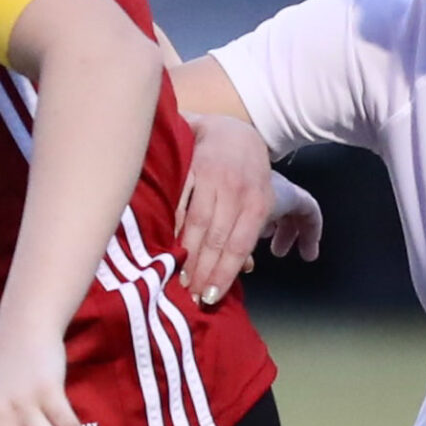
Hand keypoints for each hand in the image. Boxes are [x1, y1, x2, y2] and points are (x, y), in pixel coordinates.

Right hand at [176, 113, 322, 304]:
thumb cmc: (245, 174)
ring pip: (198, 222)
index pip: (240, 245)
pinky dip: (174, 225)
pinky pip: (180, 201)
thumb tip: (246, 268)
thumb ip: (249, 234)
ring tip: (178, 277)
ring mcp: (212, 177)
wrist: (231, 128)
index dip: (224, 272)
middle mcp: (237, 191)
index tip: (211, 296)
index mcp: (257, 203)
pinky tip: (168, 245)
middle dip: (203, 270)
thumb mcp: (258, 201)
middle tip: (191, 295)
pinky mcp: (191, 166)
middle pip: (217, 238)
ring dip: (187, 253)